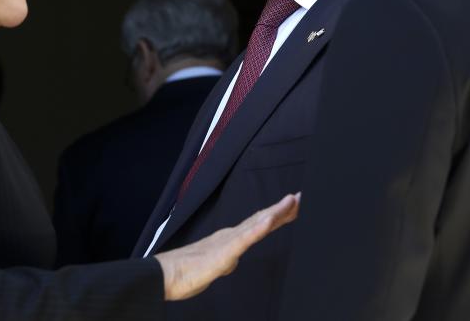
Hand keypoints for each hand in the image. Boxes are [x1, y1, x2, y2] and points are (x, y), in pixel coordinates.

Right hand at [154, 192, 299, 300]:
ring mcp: (229, 242)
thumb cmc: (187, 272)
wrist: (167, 274)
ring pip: (256, 224)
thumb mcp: (215, 266)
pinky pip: (243, 240)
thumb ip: (225, 259)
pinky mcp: (224, 252)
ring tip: (292, 201)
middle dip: (284, 209)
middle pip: (263, 219)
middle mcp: (232, 235)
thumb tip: (232, 260)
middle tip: (302, 196)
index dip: (278, 213)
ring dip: (276, 212)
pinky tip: (269, 220)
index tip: (294, 204)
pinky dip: (258, 229)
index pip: (259, 223)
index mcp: (231, 238)